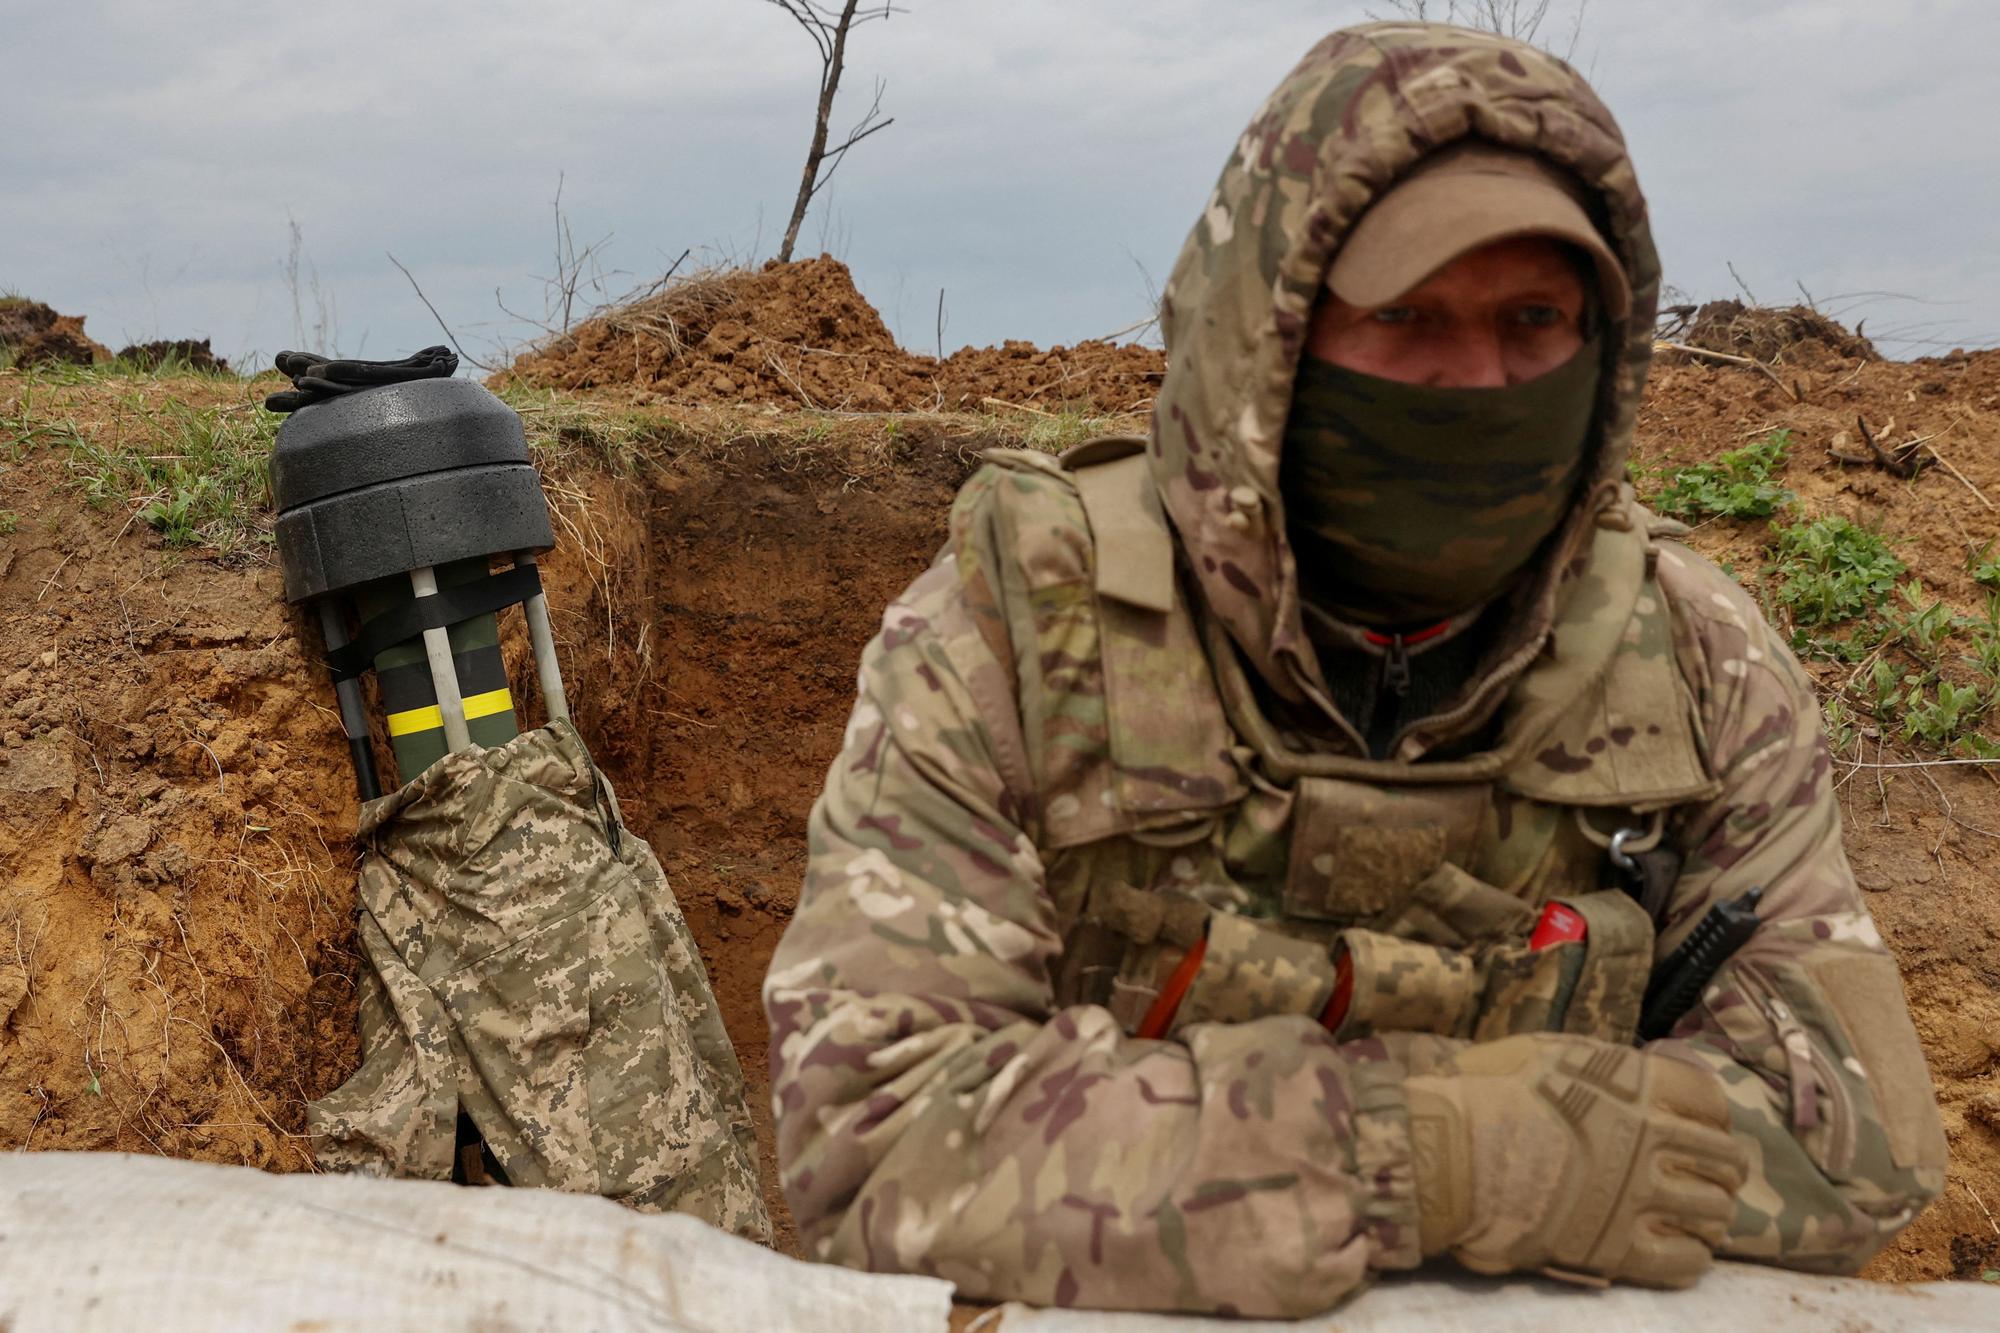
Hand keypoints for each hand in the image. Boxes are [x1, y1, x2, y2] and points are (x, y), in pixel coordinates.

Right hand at [1404, 1033, 1746, 1286]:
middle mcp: (1653, 1139)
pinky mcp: (1620, 1248)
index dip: (1711, 1116)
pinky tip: (1682, 1249)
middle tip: (1710, 1177)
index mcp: (1638, 1086)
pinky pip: (1684, 1261)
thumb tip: (1617, 1070)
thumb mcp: (1545, 1051)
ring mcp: (1640, 1196)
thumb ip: (1595, 1063)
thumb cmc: (1488, 1093)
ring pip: (1713, 1212)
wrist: (1456, 1155)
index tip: (1703, 1126)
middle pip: (1723, 1160)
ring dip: (1709, 1213)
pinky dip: (1691, 1256)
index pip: (1709, 1101)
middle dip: (1722, 1168)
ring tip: (1697, 1216)